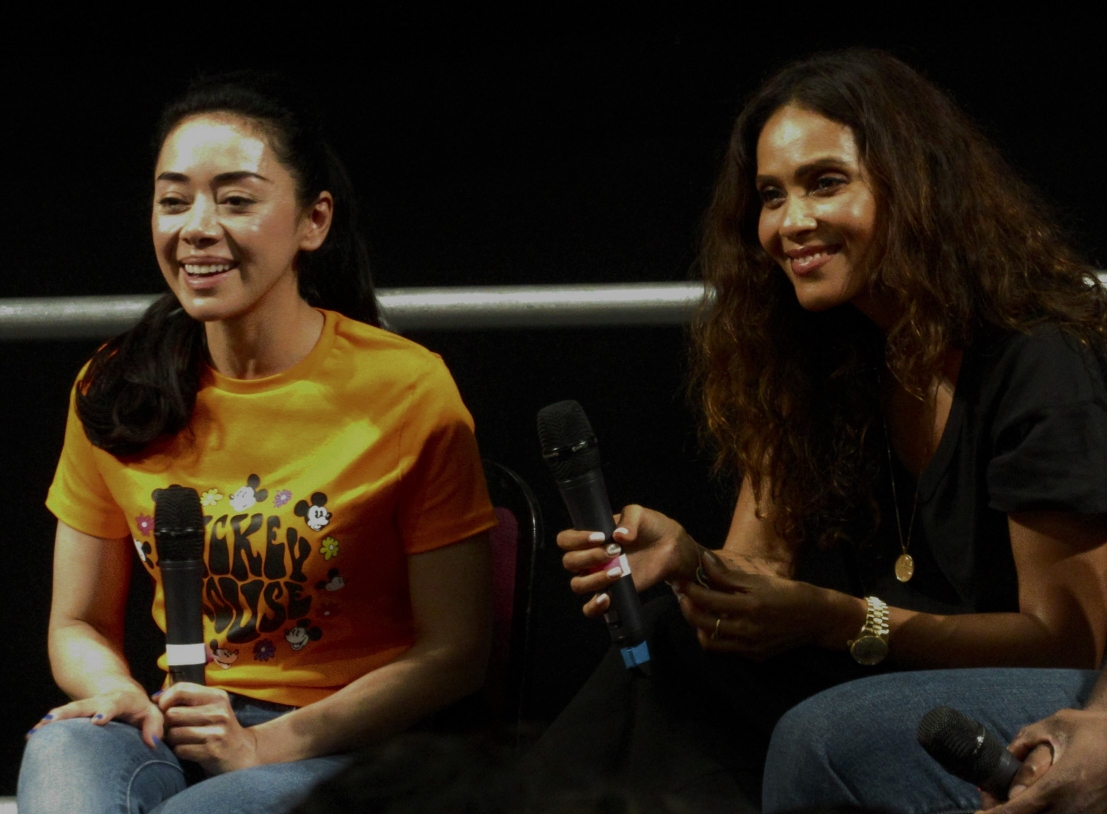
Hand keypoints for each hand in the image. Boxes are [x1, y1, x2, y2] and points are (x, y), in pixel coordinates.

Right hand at [27, 686, 163, 747]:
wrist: (120, 692)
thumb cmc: (139, 708)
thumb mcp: (153, 713)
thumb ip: (154, 725)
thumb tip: (151, 743)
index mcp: (120, 700)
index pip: (113, 704)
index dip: (106, 711)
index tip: (98, 720)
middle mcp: (100, 701)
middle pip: (83, 704)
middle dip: (69, 712)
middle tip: (53, 719)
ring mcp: (86, 706)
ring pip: (69, 710)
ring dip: (54, 719)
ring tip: (38, 729)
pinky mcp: (75, 715)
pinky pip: (60, 720)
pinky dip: (46, 726)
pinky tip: (32, 735)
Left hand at [159, 683, 259, 774]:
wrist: (242, 754)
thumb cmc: (219, 728)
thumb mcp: (211, 707)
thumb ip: (187, 700)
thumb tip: (156, 697)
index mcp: (217, 696)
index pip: (181, 689)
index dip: (165, 699)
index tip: (162, 708)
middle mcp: (219, 712)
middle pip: (172, 714)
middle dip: (167, 723)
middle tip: (173, 728)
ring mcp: (216, 732)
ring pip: (174, 733)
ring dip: (172, 739)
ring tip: (181, 740)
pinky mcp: (212, 752)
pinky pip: (180, 750)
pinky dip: (179, 752)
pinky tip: (189, 750)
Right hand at [558, 504, 699, 616]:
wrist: (670, 546)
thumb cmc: (649, 526)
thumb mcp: (640, 514)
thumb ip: (630, 520)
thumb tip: (619, 536)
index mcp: (589, 536)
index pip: (566, 539)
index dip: (577, 540)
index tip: (601, 537)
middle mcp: (588, 557)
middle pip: (570, 562)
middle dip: (589, 557)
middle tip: (615, 551)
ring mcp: (598, 576)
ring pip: (578, 585)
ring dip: (593, 580)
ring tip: (618, 572)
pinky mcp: (611, 594)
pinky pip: (591, 608)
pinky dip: (593, 606)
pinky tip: (607, 598)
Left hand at [673, 550, 832, 658]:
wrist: (817, 618)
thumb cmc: (789, 593)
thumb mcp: (760, 580)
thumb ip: (728, 575)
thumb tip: (704, 560)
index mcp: (750, 606)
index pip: (708, 600)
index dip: (691, 590)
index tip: (682, 581)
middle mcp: (748, 630)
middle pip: (704, 624)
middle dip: (688, 609)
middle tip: (683, 596)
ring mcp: (751, 647)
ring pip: (711, 642)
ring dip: (698, 627)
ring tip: (697, 611)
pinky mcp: (755, 656)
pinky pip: (727, 649)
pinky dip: (716, 637)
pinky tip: (717, 623)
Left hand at [977, 708, 1106, 812]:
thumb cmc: (1092, 730)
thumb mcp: (1055, 725)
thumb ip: (1025, 742)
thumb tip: (1005, 758)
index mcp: (1062, 784)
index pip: (1019, 809)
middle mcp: (1074, 808)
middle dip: (1005, 812)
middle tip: (990, 799)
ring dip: (1024, 811)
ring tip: (1007, 799)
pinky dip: (1044, 811)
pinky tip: (1031, 800)